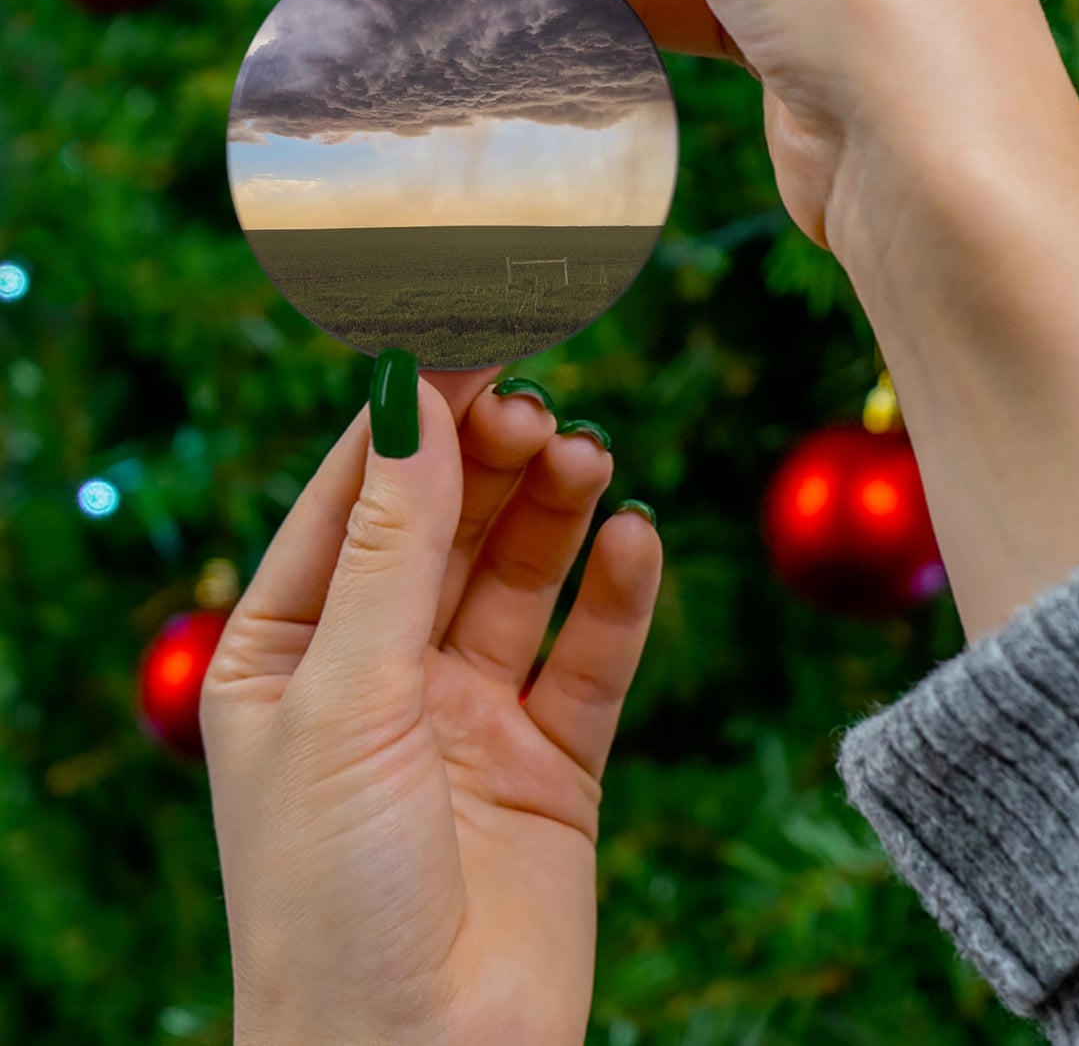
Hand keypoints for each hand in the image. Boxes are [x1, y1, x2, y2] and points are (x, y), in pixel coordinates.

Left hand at [201, 366, 661, 1045]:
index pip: (354, 497)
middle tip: (537, 406)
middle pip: (446, 525)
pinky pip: (591, 654)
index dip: (410, 416)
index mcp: (289, 651)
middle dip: (489, 460)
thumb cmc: (331, 896)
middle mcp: (380, 671)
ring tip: (587, 457)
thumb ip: (391, 546)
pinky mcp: (552, 759)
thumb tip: (412, 398)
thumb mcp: (345, 698)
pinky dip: (617, 595)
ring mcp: (469, 712)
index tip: (469, 336)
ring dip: (555, 510)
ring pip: (521, 576)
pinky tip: (635, 541)